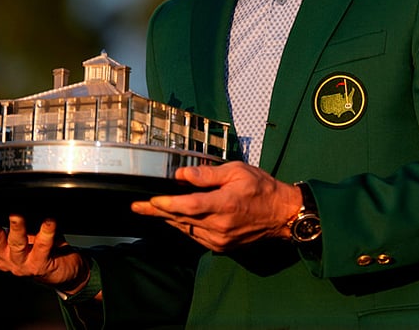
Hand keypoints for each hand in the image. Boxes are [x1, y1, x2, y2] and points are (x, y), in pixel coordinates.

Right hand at [0, 214, 89, 294]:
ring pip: (17, 243)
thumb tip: (0, 193)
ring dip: (16, 227)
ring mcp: (21, 264)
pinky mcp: (40, 265)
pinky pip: (43, 246)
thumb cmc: (40, 246)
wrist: (63, 270)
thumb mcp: (20, 232)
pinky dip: (47, 232)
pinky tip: (50, 220)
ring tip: (17, 214)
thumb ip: (9, 219)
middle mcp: (5, 257)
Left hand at [131, 162, 301, 251]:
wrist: (281, 215)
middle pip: (182, 219)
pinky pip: (195, 237)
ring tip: (150, 210)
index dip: (167, 204)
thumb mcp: (237, 171)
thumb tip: (182, 175)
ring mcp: (220, 239)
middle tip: (137, 207)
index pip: (189, 206)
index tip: (149, 200)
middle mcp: (220, 225)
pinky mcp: (222, 247)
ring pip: (186, 229)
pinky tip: (174, 219)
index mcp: (225, 204)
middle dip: (157, 212)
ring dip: (168, 220)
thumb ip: (208, 174)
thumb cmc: (262, 188)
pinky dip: (183, 227)